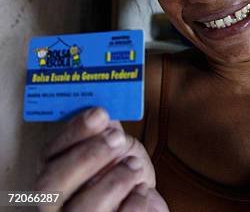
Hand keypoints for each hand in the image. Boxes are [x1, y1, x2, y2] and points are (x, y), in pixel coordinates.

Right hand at [35, 108, 167, 211]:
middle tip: (117, 138)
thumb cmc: (123, 173)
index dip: (73, 132)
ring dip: (115, 180)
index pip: (48, 154)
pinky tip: (142, 190)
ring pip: (83, 209)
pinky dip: (135, 201)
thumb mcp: (115, 146)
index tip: (99, 114)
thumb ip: (105, 129)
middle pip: (51, 186)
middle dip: (87, 156)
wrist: (143, 201)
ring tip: (134, 166)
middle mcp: (56, 202)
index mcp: (54, 173)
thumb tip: (101, 107)